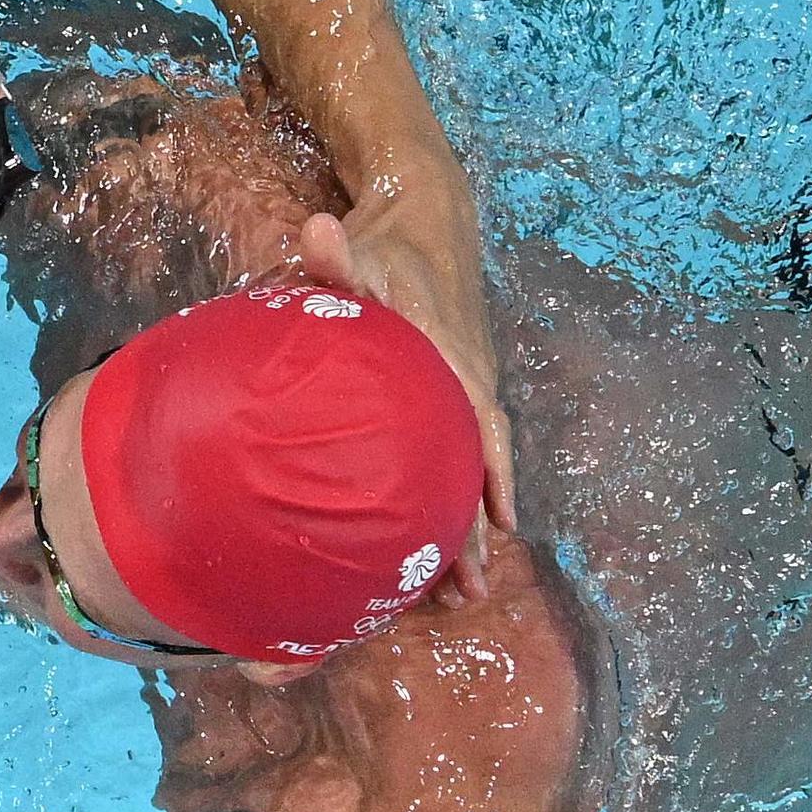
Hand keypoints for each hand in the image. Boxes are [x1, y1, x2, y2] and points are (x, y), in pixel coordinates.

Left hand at [298, 205, 516, 602]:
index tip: (493, 528)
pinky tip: (440, 546)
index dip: (487, 475)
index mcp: (451, 353)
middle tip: (470, 591)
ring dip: (471, 527)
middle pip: (481, 462)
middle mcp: (470, 377)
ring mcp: (467, 388)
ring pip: (475, 467)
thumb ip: (338, 255)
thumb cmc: (390, 244)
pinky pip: (463, 455)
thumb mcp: (363, 247)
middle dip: (478, 527)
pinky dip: (459, 500)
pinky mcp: (455, 394)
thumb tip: (318, 232)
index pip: (476, 423)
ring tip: (460, 593)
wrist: (428, 218)